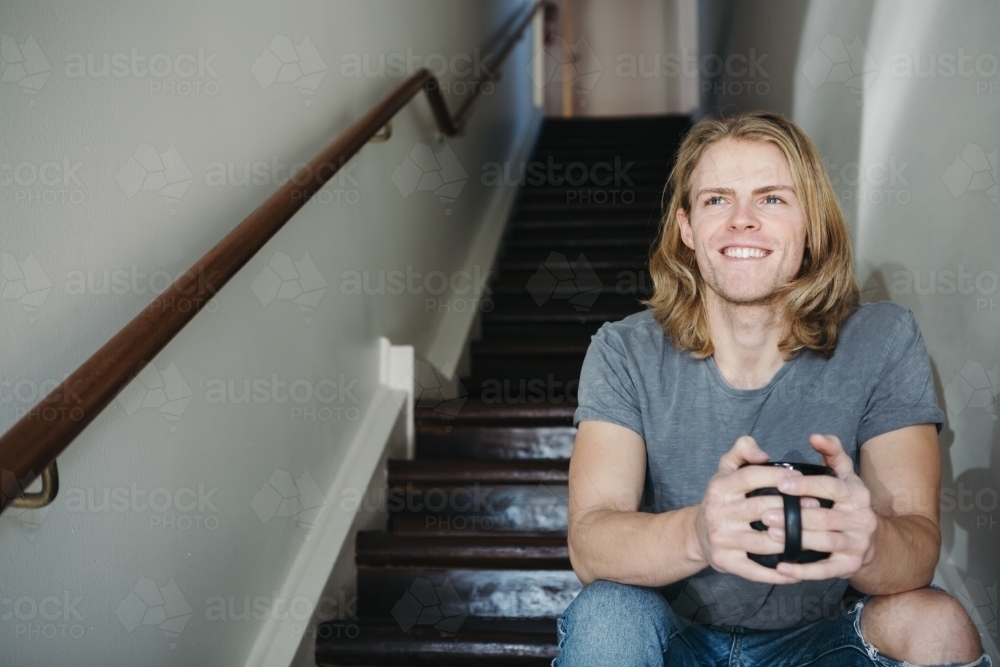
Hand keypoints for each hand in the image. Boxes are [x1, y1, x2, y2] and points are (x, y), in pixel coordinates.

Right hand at [694, 435, 821, 584]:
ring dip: (791, 540)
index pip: (750, 477)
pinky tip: (796, 571)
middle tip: (817, 507)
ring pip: (763, 541)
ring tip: (815, 536)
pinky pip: (755, 570)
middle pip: (761, 508)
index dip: (776, 476)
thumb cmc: (722, 499)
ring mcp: (721, 539)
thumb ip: (742, 450)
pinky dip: (777, 574)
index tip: (800, 478)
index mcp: (719, 488)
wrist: (698, 535)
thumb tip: (763, 453)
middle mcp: (717, 512)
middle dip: (791, 508)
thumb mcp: (725, 469)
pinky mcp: (725, 562)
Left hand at [760, 434, 877, 580]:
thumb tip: (816, 436)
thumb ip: (832, 453)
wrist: (872, 542)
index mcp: (857, 495)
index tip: (781, 483)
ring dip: (795, 539)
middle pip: (824, 517)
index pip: (831, 487)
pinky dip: (802, 571)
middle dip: (793, 516)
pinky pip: (824, 571)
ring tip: (769, 535)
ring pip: (824, 543)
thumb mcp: (845, 476)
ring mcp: (857, 545)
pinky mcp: (849, 566)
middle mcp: (861, 520)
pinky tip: (780, 568)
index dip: (806, 485)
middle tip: (764, 514)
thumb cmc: (846, 502)